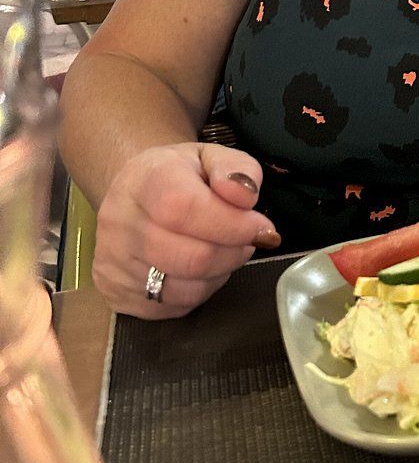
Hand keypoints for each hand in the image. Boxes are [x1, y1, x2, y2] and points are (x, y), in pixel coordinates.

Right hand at [91, 143, 279, 318]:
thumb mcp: (212, 156)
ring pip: (184, 289)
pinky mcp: (114, 291)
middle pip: (190, 257)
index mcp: (144, 180)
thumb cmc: (180, 174)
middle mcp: (119, 222)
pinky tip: (200, 268)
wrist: (136, 190)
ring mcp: (112, 261)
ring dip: (219, 273)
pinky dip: (199, 291)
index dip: (232, 225)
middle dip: (234, 253)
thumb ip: (237, 170)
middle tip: (248, 241)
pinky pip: (172, 306)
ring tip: (224, 250)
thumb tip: (246, 197)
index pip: (184, 209)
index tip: (261, 227)